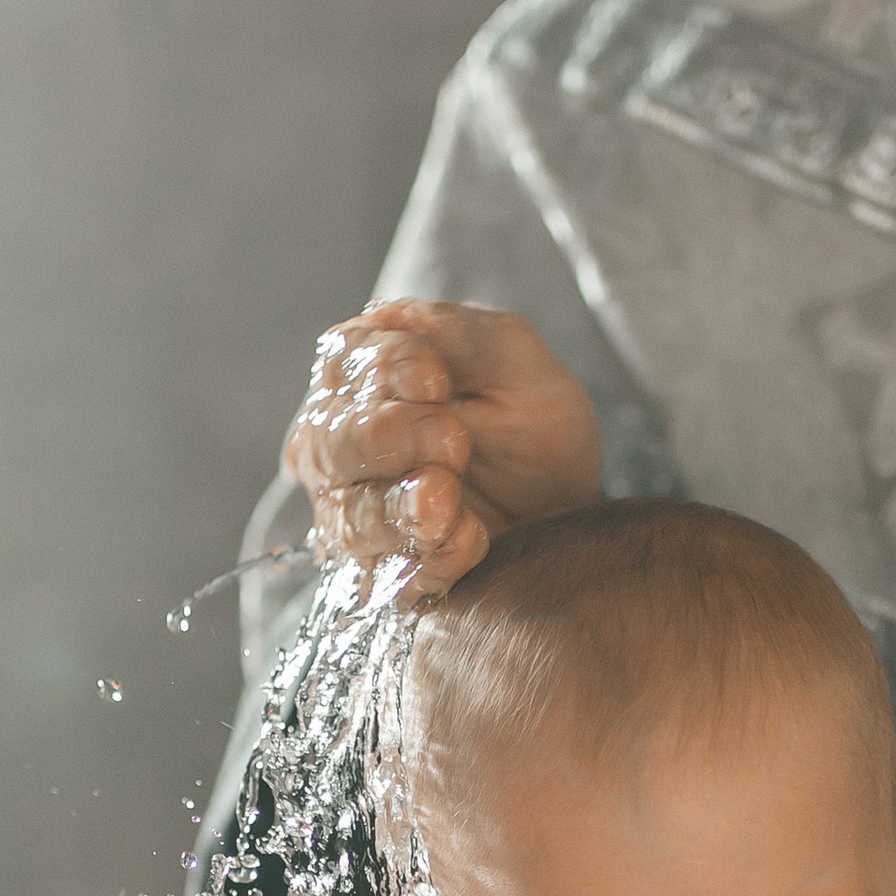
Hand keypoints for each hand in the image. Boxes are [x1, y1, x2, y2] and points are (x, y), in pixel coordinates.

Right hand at [286, 300, 601, 594]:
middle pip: (330, 444)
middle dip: (391, 440)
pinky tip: (471, 539)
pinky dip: (430, 561)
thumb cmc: (530, 421)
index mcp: (362, 372)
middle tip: (454, 442)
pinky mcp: (384, 573)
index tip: (437, 382)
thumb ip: (461, 336)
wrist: (565, 503)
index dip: (388, 371)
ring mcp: (353, 513)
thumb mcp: (517, 362)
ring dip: (401, 510)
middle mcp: (340, 442)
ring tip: (451, 501)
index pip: (349, 363)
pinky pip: (388, 578)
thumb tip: (388, 317)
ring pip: (349, 518)